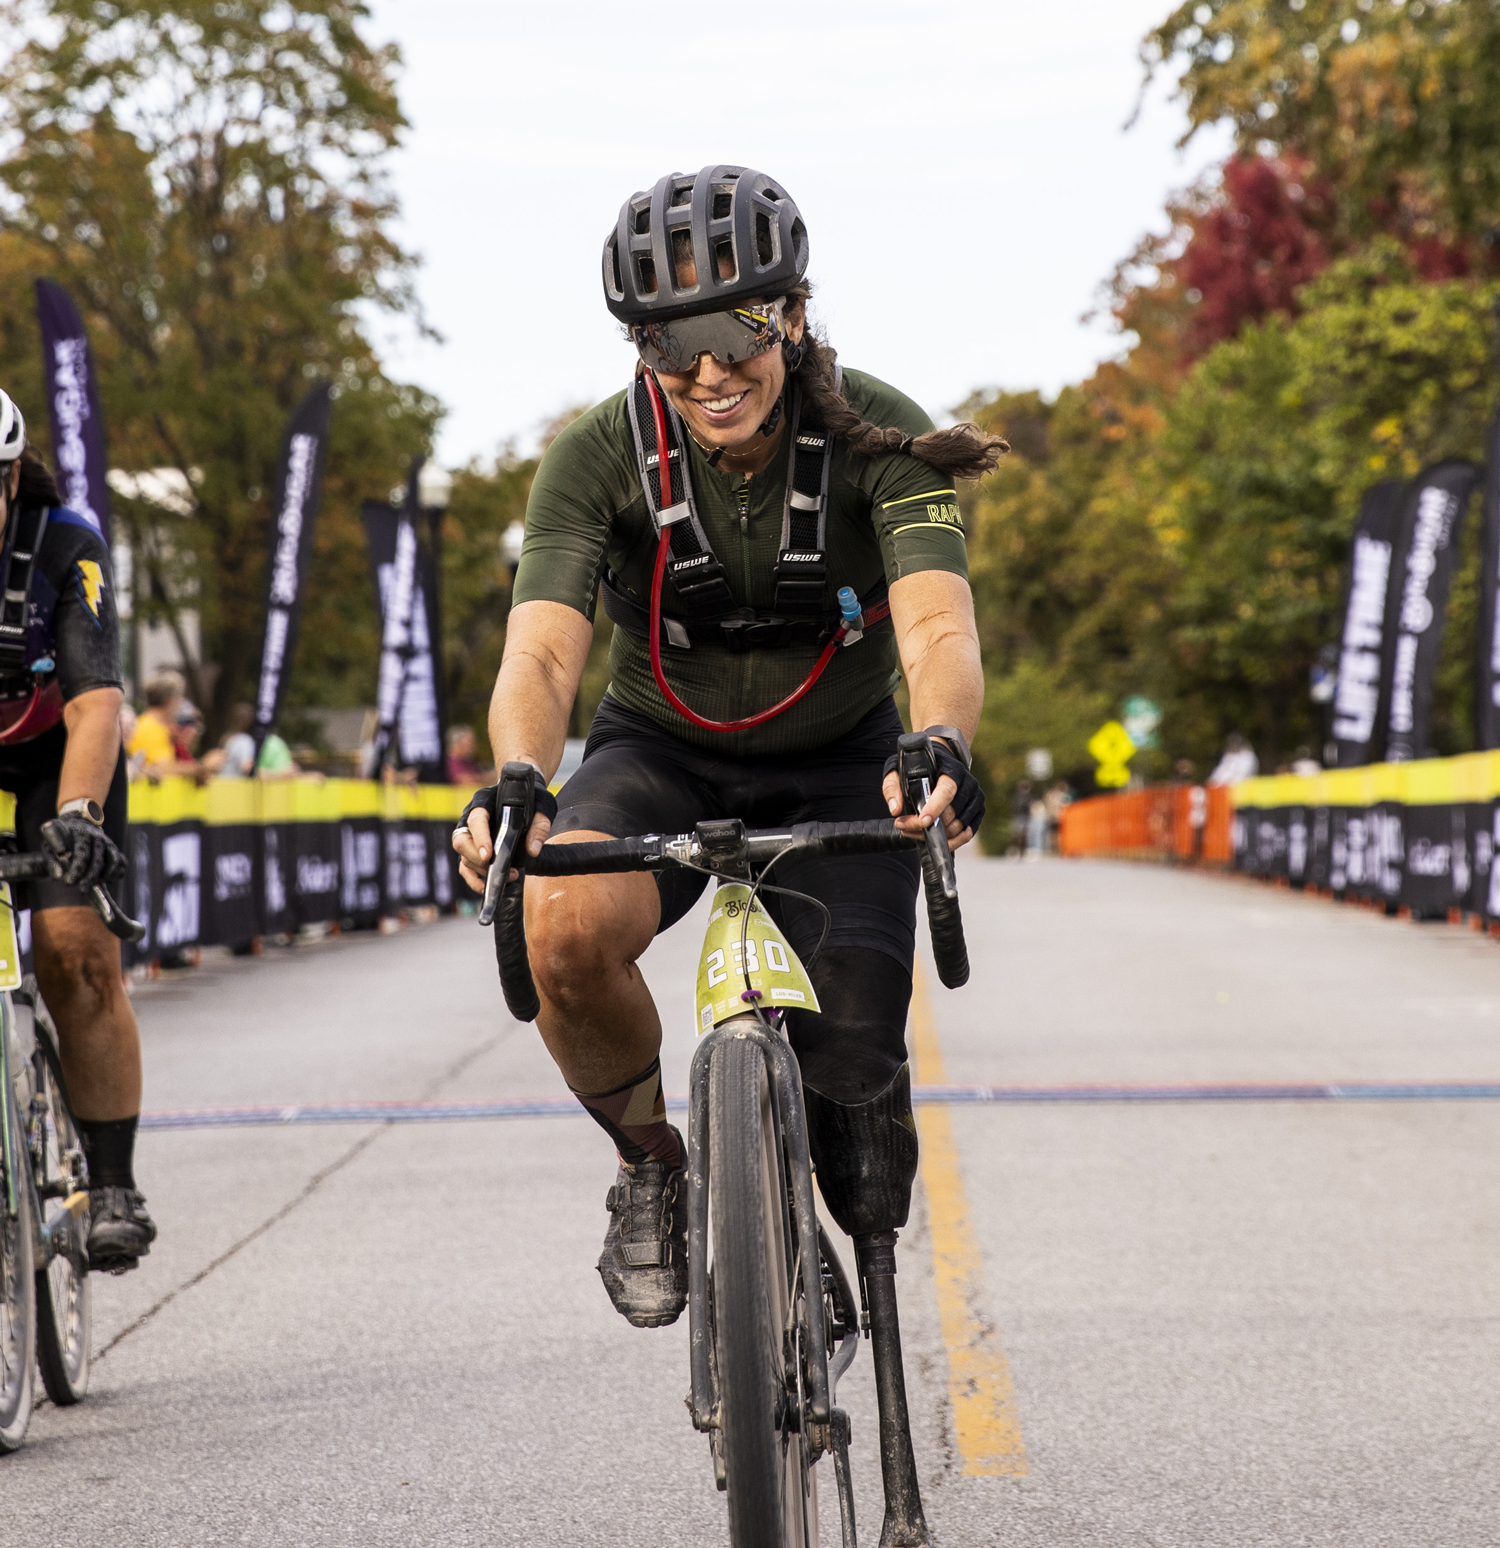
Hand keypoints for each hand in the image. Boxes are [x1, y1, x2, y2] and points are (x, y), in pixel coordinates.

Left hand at [40, 813, 125, 890]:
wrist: (76, 827)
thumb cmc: (60, 841)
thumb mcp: (49, 848)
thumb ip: (52, 862)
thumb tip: (58, 877)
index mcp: (80, 834)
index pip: (83, 854)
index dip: (76, 870)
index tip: (68, 882)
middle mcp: (98, 837)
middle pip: (98, 860)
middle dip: (90, 878)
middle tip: (82, 889)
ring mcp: (108, 843)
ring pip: (114, 862)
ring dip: (105, 876)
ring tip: (93, 884)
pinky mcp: (115, 849)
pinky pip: (122, 863)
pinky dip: (117, 873)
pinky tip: (105, 880)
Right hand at [452, 771, 556, 892]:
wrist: (525, 797)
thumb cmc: (531, 799)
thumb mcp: (542, 806)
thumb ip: (540, 826)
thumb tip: (532, 850)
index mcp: (484, 802)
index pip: (476, 820)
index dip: (479, 838)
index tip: (488, 855)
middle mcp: (471, 819)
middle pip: (462, 841)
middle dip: (477, 859)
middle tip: (500, 869)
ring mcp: (470, 836)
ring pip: (464, 857)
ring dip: (483, 871)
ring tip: (511, 876)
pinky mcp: (473, 850)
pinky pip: (465, 868)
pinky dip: (474, 880)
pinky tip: (487, 888)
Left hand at [883, 769, 970, 847]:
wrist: (942, 761)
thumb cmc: (920, 766)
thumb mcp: (899, 769)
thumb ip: (892, 787)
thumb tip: (895, 809)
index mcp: (951, 770)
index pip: (946, 791)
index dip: (935, 808)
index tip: (922, 821)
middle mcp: (968, 784)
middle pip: (950, 814)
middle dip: (926, 826)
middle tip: (903, 826)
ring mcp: (975, 798)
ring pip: (957, 827)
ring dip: (936, 836)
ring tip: (914, 831)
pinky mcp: (978, 811)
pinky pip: (967, 834)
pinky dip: (951, 841)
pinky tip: (935, 838)